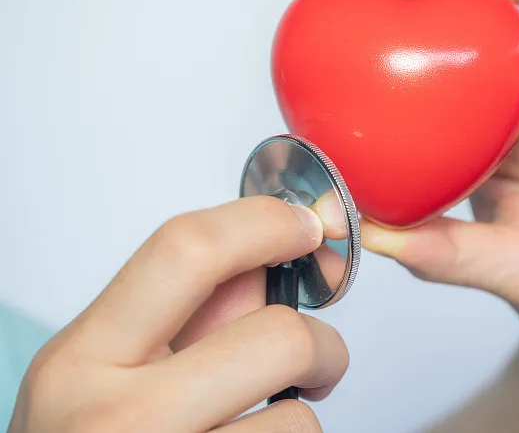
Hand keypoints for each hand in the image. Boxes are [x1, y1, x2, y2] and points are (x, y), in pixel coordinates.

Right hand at [9, 197, 348, 432]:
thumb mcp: (101, 377)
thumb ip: (182, 314)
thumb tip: (271, 256)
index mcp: (81, 362)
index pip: (187, 251)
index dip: (263, 224)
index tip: (305, 227)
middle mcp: (114, 421)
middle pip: (278, 337)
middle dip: (322, 344)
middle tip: (315, 362)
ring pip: (301, 422)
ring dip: (301, 421)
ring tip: (262, 430)